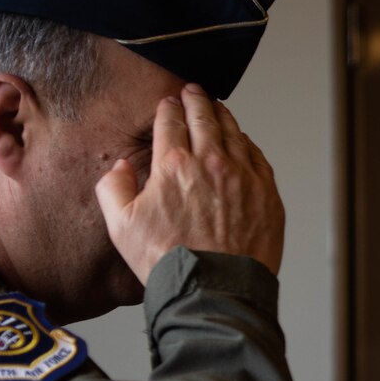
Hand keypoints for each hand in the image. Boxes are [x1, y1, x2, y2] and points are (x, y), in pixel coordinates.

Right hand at [96, 84, 285, 282]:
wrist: (213, 289)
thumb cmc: (167, 262)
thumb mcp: (121, 226)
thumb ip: (113, 189)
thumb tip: (119, 168)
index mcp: (173, 166)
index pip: (171, 121)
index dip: (169, 107)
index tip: (169, 102)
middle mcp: (211, 163)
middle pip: (205, 118)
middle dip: (197, 99)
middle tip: (194, 91)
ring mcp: (243, 177)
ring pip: (234, 133)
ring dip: (223, 116)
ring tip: (218, 108)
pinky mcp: (266, 194)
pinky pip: (257, 157)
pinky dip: (247, 144)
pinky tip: (242, 142)